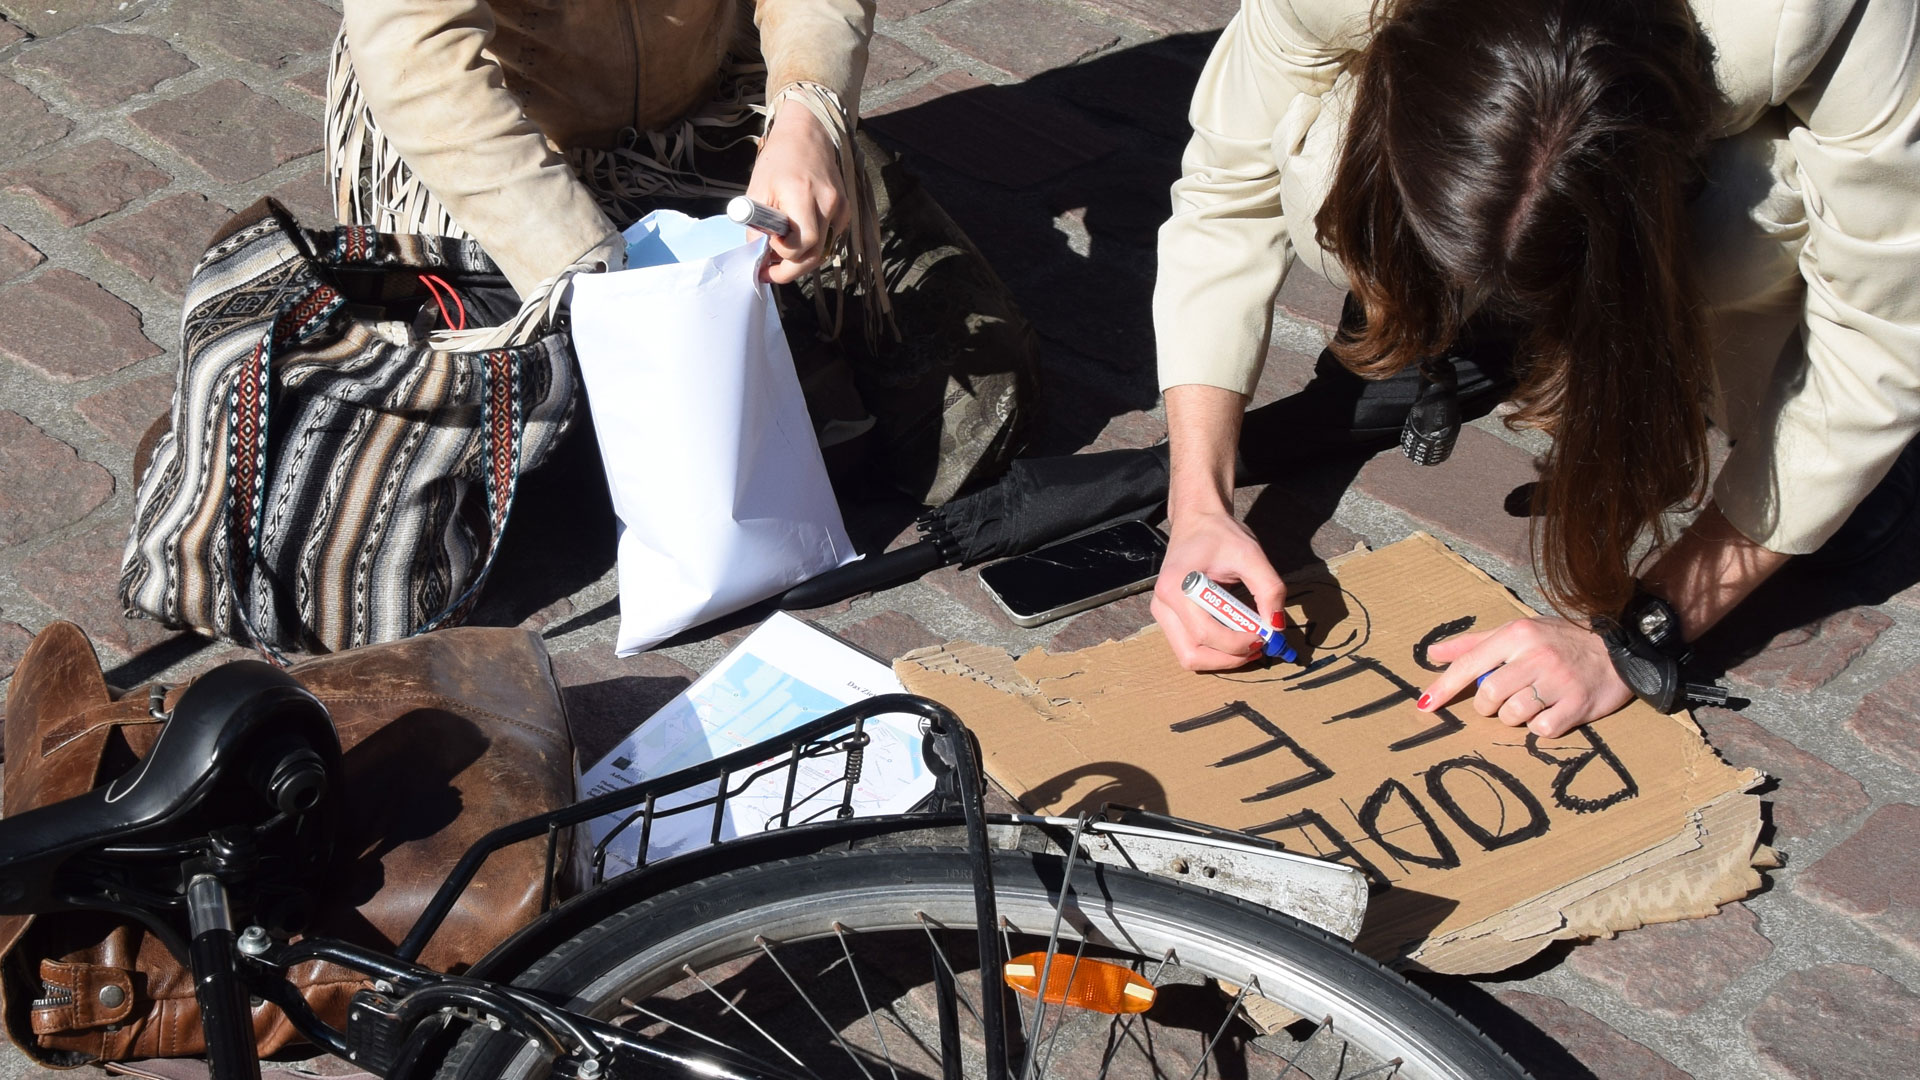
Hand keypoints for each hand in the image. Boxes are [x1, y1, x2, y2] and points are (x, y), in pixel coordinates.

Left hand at [746, 106, 847, 283]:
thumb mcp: (757, 190)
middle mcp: (827, 203)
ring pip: (824, 251)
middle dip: (791, 270)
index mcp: (802, 195)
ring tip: (780, 252)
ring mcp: (840, 207)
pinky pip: (830, 239)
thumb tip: (757, 254)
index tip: (765, 253)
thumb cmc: (778, 160)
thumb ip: (756, 225)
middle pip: (815, 255)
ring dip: (801, 258)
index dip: (782, 255)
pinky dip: (813, 244)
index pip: (801, 244)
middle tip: (770, 271)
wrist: (807, 134)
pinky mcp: (845, 209)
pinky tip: (797, 234)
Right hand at [1150, 509, 1286, 670]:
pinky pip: (1189, 647)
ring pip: (1189, 657)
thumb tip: (1276, 627)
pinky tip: (1235, 638)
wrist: (1197, 521)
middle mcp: (1162, 604)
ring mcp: (1161, 614)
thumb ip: (1269, 589)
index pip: (1205, 632)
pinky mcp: (1168, 619)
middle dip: (1229, 658)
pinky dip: (1215, 651)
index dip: (1238, 643)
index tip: (1265, 636)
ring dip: (1222, 659)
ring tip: (1248, 645)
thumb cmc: (1220, 534)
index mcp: (1176, 586)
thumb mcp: (1251, 555)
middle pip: (1192, 654)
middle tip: (1258, 647)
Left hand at [1417, 617, 1633, 736]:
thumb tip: (1433, 654)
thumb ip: (1473, 644)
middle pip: (1488, 696)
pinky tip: (1550, 712)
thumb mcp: (1517, 631)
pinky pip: (1541, 730)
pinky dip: (1539, 727)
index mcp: (1517, 635)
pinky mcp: (1578, 705)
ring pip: (1512, 715)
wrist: (1618, 647)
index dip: (1443, 689)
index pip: (1469, 666)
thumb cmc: (1559, 640)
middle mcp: (1536, 655)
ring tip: (1529, 702)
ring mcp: (1558, 681)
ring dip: (1513, 717)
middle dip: (1487, 706)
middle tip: (1502, 699)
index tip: (1425, 706)